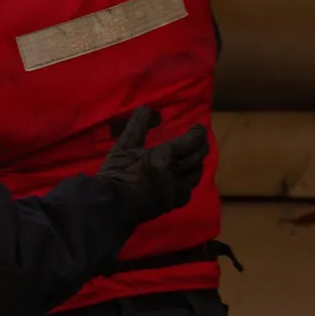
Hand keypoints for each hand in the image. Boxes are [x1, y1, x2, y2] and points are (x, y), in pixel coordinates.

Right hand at [95, 106, 207, 223]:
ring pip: (197, 173)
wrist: (113, 205)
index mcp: (165, 156)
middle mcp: (177, 172)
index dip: (198, 133)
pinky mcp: (175, 202)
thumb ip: (139, 125)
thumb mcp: (124, 145)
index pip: (191, 141)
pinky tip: (186, 177)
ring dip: (198, 162)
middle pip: (197, 156)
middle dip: (201, 145)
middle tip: (201, 138)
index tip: (199, 127)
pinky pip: (190, 188)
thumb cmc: (117, 173)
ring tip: (195, 156)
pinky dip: (190, 179)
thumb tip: (151, 110)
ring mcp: (178, 189)